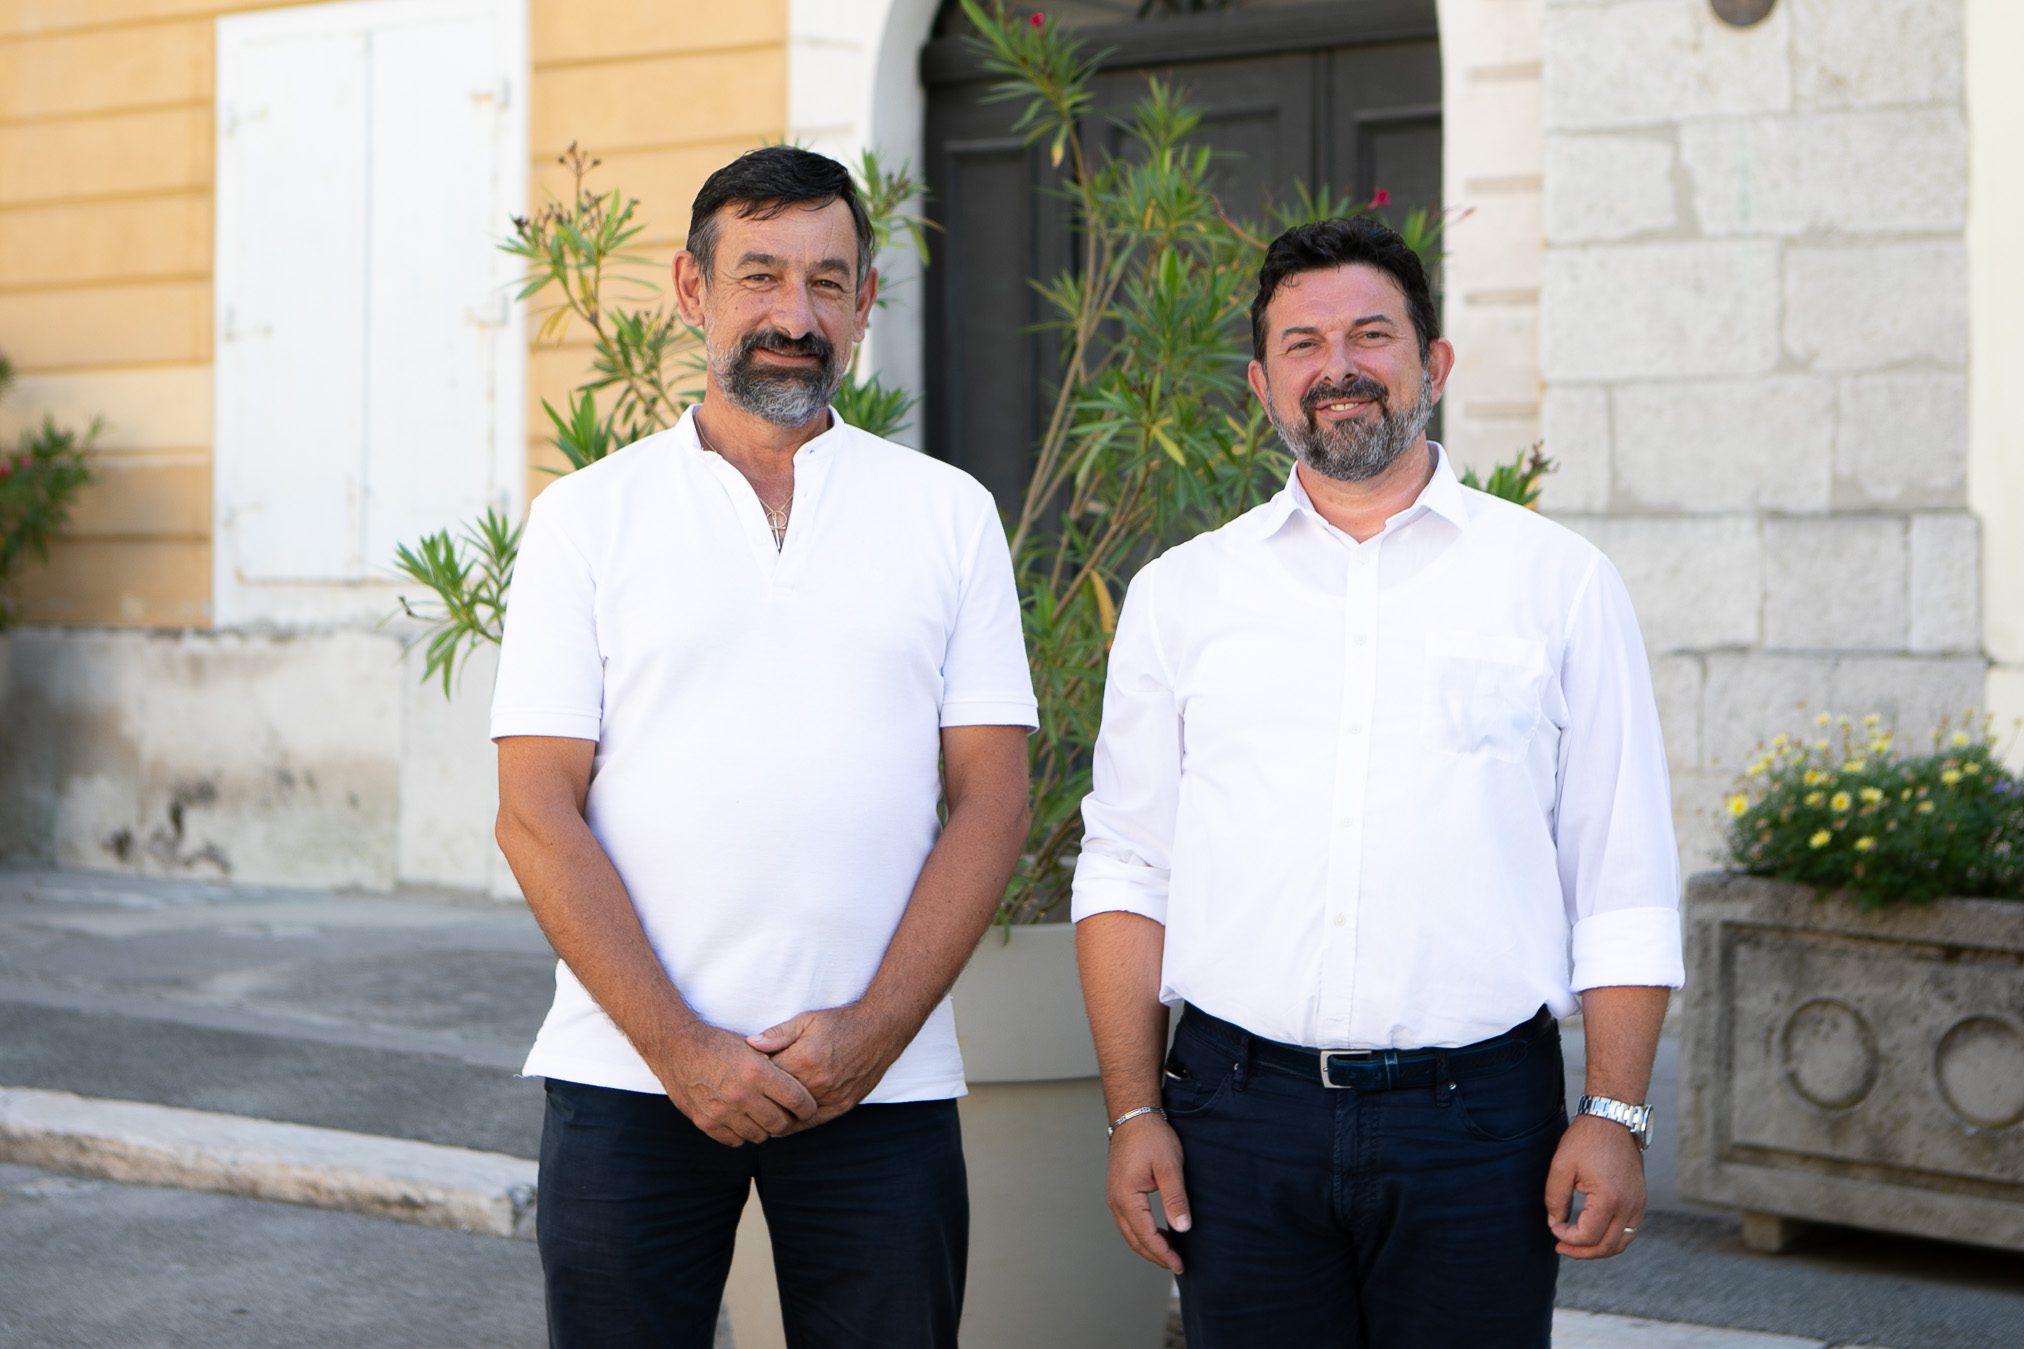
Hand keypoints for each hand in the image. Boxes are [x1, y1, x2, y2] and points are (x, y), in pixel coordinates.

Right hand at [653, 1021, 817, 1146]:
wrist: (676, 1047)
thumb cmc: (718, 1044)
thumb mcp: (752, 1046)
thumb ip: (775, 1066)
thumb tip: (800, 1085)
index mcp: (758, 1072)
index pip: (797, 1100)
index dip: (807, 1107)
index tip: (807, 1107)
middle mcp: (742, 1094)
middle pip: (780, 1124)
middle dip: (788, 1121)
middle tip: (786, 1115)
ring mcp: (723, 1111)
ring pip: (759, 1136)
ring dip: (764, 1128)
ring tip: (762, 1116)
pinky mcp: (706, 1122)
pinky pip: (735, 1141)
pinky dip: (742, 1134)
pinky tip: (741, 1120)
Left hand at [746, 1005, 905, 1131]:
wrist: (880, 1030)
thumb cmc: (841, 1023)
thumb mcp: (806, 1020)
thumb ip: (777, 1034)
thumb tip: (750, 1044)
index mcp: (803, 1060)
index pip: (766, 1079)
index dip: (754, 1077)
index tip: (747, 1075)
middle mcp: (816, 1083)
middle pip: (776, 1101)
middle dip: (762, 1098)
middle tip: (751, 1095)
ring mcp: (830, 1098)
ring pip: (792, 1117)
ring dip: (778, 1113)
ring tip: (765, 1107)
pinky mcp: (841, 1107)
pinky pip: (811, 1122)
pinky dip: (796, 1120)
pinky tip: (786, 1115)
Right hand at [1106, 1113, 1190, 1273]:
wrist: (1134, 1115)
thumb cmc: (1152, 1137)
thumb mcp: (1169, 1167)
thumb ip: (1175, 1199)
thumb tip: (1182, 1228)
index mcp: (1126, 1197)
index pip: (1145, 1236)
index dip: (1164, 1253)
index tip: (1180, 1264)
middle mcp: (1115, 1200)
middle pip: (1134, 1239)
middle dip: (1155, 1255)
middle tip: (1177, 1265)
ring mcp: (1114, 1196)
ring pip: (1129, 1232)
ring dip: (1148, 1245)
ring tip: (1171, 1252)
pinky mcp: (1118, 1191)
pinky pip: (1128, 1221)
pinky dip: (1143, 1232)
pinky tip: (1159, 1231)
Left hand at [1545, 1114, 1645, 1257]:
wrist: (1613, 1120)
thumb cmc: (1585, 1140)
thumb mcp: (1561, 1166)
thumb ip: (1555, 1198)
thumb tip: (1555, 1222)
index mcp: (1609, 1200)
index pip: (1588, 1236)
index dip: (1566, 1237)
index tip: (1553, 1226)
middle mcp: (1629, 1207)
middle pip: (1607, 1246)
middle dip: (1581, 1252)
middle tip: (1561, 1247)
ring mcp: (1638, 1205)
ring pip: (1621, 1243)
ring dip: (1599, 1249)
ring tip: (1577, 1245)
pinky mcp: (1640, 1200)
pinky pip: (1630, 1231)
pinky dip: (1612, 1238)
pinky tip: (1594, 1233)